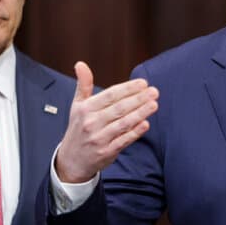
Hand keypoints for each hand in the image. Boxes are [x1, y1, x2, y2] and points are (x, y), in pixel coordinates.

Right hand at [55, 62, 158, 182]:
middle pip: (119, 108)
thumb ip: (83, 85)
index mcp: (85, 109)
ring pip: (123, 123)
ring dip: (140, 113)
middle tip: (154, 92)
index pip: (110, 95)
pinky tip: (145, 124)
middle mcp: (91, 123)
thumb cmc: (78, 129)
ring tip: (154, 104)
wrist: (71, 160)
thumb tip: (81, 64)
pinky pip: (123, 140)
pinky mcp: (106, 152)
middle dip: (138, 99)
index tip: (142, 83)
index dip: (127, 88)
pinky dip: (135, 132)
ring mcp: (99, 138)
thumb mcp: (77, 106)